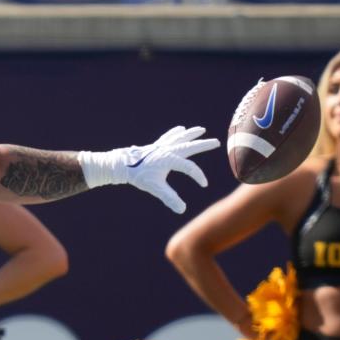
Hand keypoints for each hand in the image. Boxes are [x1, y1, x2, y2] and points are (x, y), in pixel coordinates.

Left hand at [80, 126, 220, 213]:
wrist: (122, 165)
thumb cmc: (139, 176)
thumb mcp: (155, 188)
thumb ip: (169, 198)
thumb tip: (182, 209)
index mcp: (169, 159)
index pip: (189, 167)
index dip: (198, 176)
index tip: (204, 184)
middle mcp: (167, 150)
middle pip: (189, 146)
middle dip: (203, 145)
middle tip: (217, 142)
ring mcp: (161, 146)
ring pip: (179, 138)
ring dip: (191, 134)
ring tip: (201, 129)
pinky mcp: (155, 146)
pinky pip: (168, 137)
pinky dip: (175, 133)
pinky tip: (180, 129)